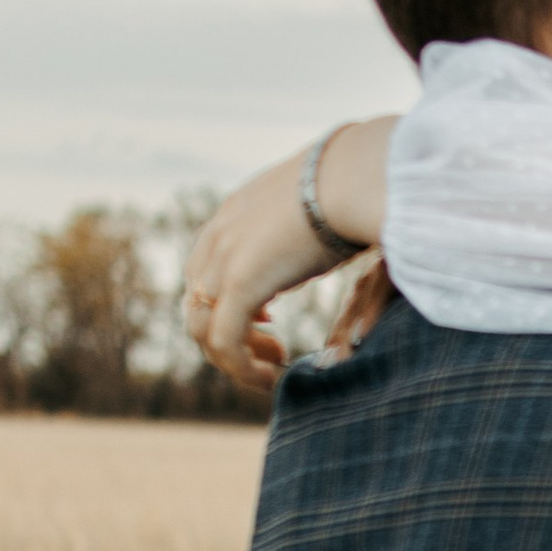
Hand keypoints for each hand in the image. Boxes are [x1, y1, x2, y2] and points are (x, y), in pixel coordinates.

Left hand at [181, 152, 328, 387]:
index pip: (207, 266)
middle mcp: (219, 235)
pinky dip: (242, 368)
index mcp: (236, 212)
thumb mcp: (322, 211)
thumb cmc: (354, 189)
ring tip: (275, 364)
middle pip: (197, 301)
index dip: (229, 301)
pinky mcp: (237, 284)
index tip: (270, 319)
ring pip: (203, 327)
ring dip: (235, 357)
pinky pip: (224, 342)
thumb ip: (312, 235)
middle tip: (276, 347)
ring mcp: (223, 259)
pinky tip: (273, 374)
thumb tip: (337, 248)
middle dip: (229, 334)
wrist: (350, 176)